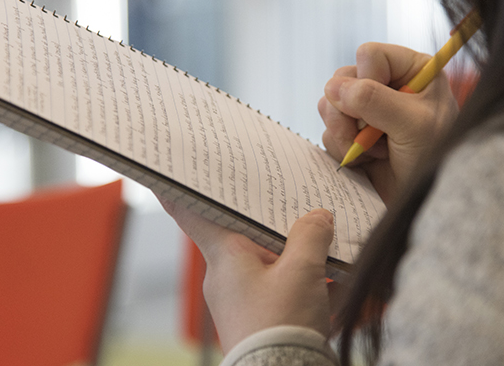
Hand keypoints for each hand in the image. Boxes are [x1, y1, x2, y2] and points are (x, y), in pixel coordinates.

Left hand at [158, 196, 335, 353]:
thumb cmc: (280, 326)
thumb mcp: (302, 271)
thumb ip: (311, 236)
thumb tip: (318, 218)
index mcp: (225, 256)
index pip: (195, 215)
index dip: (181, 192)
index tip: (167, 176)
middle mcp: (227, 277)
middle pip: (247, 235)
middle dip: (276, 222)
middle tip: (297, 202)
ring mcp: (243, 300)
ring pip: (271, 263)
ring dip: (298, 255)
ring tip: (329, 244)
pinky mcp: (261, 319)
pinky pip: (283, 289)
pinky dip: (307, 283)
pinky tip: (337, 282)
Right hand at [319, 42, 458, 202]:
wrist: (421, 200)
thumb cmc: (432, 159)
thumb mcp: (413, 125)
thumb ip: (374, 100)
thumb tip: (333, 87)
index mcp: (411, 70)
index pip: (369, 55)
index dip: (367, 79)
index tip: (380, 108)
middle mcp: (387, 85)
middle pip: (342, 79)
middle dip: (351, 112)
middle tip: (373, 135)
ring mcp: (367, 111)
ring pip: (329, 105)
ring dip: (345, 133)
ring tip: (372, 151)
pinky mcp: (352, 134)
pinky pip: (327, 131)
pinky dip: (342, 148)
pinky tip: (368, 160)